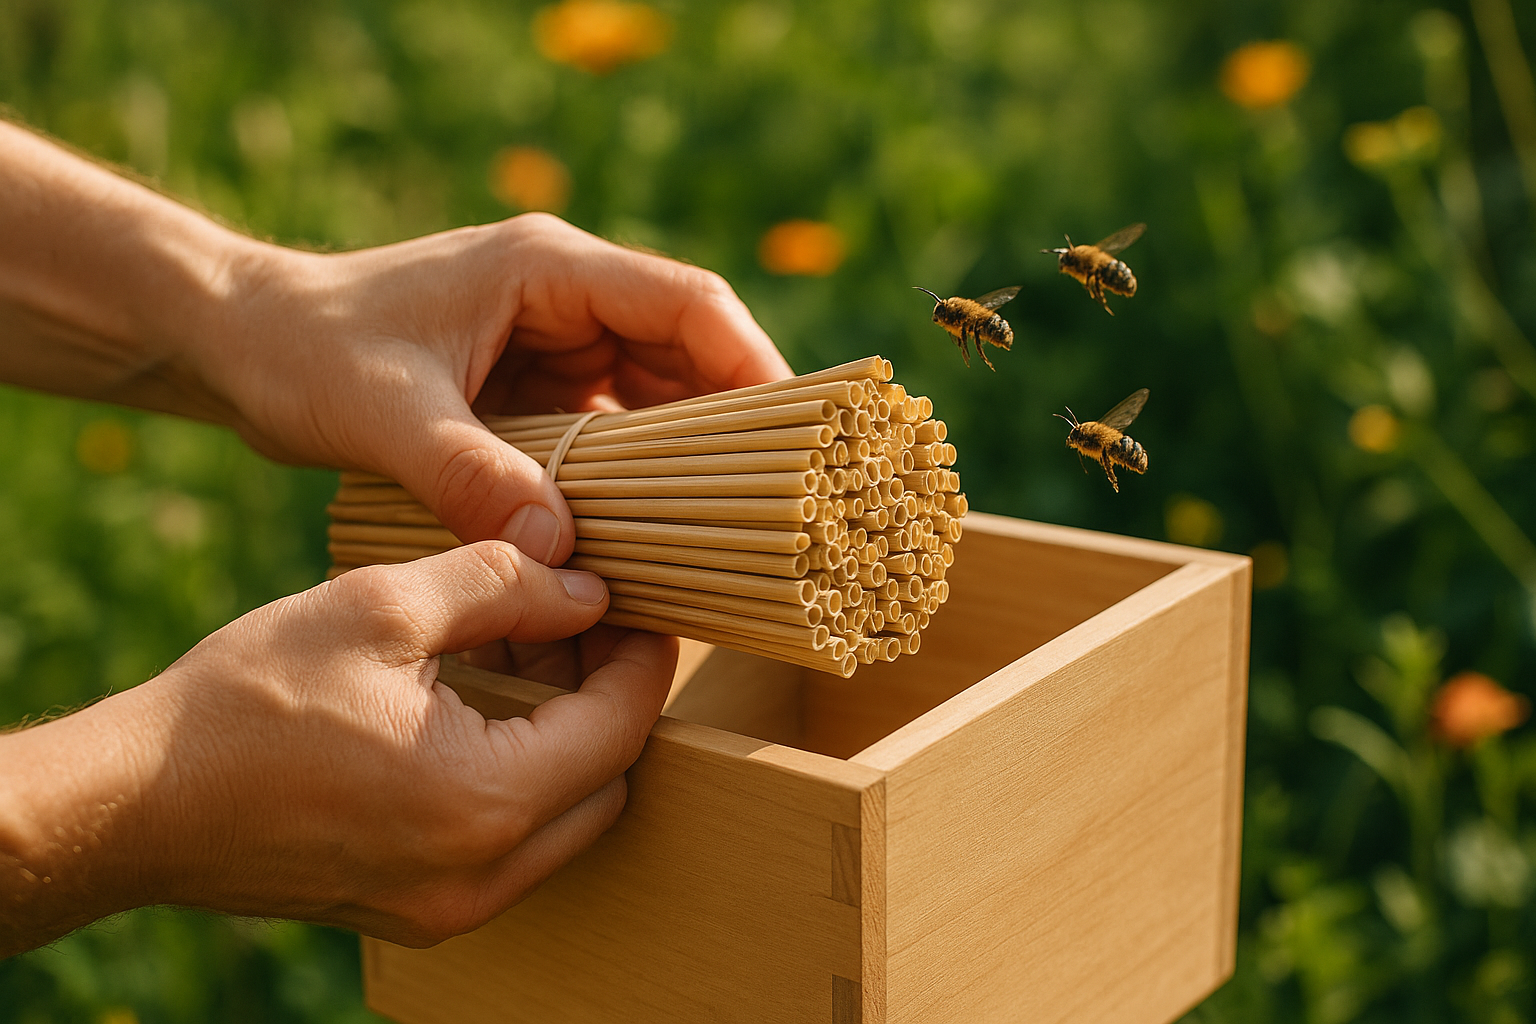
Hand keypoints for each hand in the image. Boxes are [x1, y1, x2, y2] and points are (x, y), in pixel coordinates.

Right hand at [0, 544, 675, 953]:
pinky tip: (485, 702)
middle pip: (607, 778)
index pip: (621, 726)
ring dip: (566, 734)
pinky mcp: (418, 908)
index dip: (642, 656)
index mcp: (486, 803)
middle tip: (582, 618)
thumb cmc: (249, 700)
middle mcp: (483, 876)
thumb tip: (585, 588)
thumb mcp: (381, 606)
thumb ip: (503, 587)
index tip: (640, 602)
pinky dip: (519, 774)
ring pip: (564, 815)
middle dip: (609, 694)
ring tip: (529, 646)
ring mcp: (450, 907)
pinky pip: (509, 843)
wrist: (137, 802)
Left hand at [204, 213, 790, 563]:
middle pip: (688, 353)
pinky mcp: (534, 388)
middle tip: (770, 509)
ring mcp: (553, 343)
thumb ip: (467, 474)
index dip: (752, 364)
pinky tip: (644, 534)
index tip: (793, 437)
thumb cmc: (300, 349)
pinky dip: (632, 478)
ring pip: (655, 397)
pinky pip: (610, 432)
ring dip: (685, 460)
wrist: (240, 340)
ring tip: (721, 532)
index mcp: (547, 268)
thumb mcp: (379, 412)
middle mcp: (565, 298)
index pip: (687, 302)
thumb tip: (554, 550)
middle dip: (731, 427)